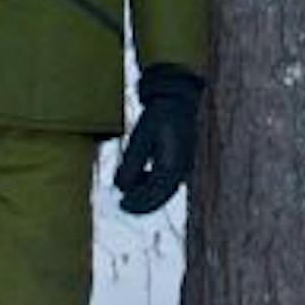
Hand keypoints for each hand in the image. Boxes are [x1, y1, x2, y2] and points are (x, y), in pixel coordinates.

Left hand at [114, 65, 201, 214]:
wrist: (177, 99)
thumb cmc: (157, 117)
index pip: (153, 195)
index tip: (121, 205)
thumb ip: (131, 164)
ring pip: (164, 192)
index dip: (136, 204)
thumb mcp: (140, 139)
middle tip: (123, 204)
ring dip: (147, 194)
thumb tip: (119, 187)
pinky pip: (168, 182)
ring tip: (130, 189)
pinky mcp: (182, 162)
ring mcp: (184, 167)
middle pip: (160, 197)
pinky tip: (142, 177)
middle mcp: (182, 171)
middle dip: (141, 203)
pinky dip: (153, 185)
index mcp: (172, 167)